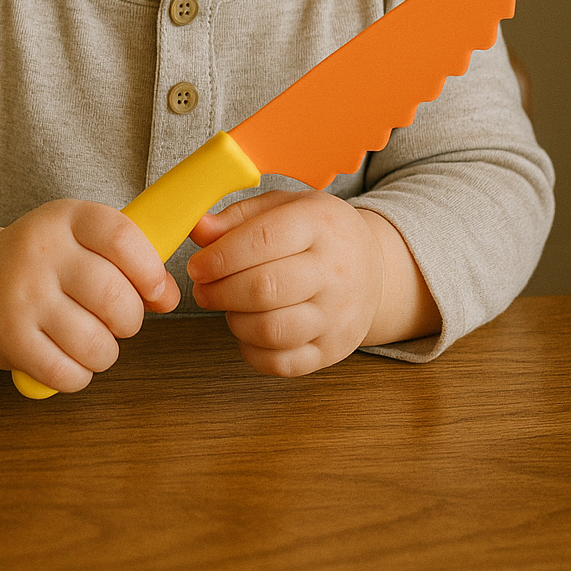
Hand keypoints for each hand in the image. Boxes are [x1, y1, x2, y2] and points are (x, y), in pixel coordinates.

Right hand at [0, 200, 179, 392]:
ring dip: (106, 353)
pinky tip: (71, 361)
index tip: (158, 291)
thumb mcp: (83, 241)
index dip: (150, 270)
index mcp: (66, 217)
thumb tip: (168, 296)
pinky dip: (79, 375)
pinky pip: (65, 373)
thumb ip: (130, 260)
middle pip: (113, 296)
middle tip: (121, 321)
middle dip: (130, 319)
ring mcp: (22, 295)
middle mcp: (40, 251)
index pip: (121, 237)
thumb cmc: (47, 263)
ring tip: (95, 343)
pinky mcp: (8, 338)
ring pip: (94, 342)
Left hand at [187, 191, 384, 377]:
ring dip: (234, 320)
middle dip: (220, 291)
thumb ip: (238, 217)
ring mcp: (337, 315)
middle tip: (203, 288)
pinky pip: (280, 363)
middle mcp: (335, 271)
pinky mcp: (332, 350)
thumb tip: (197, 229)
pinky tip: (248, 328)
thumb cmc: (318, 233)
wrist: (373, 267)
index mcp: (320, 225)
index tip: (197, 265)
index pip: (265, 239)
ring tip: (229, 305)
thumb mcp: (284, 207)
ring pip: (270, 330)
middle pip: (265, 289)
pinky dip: (252, 350)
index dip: (221, 256)